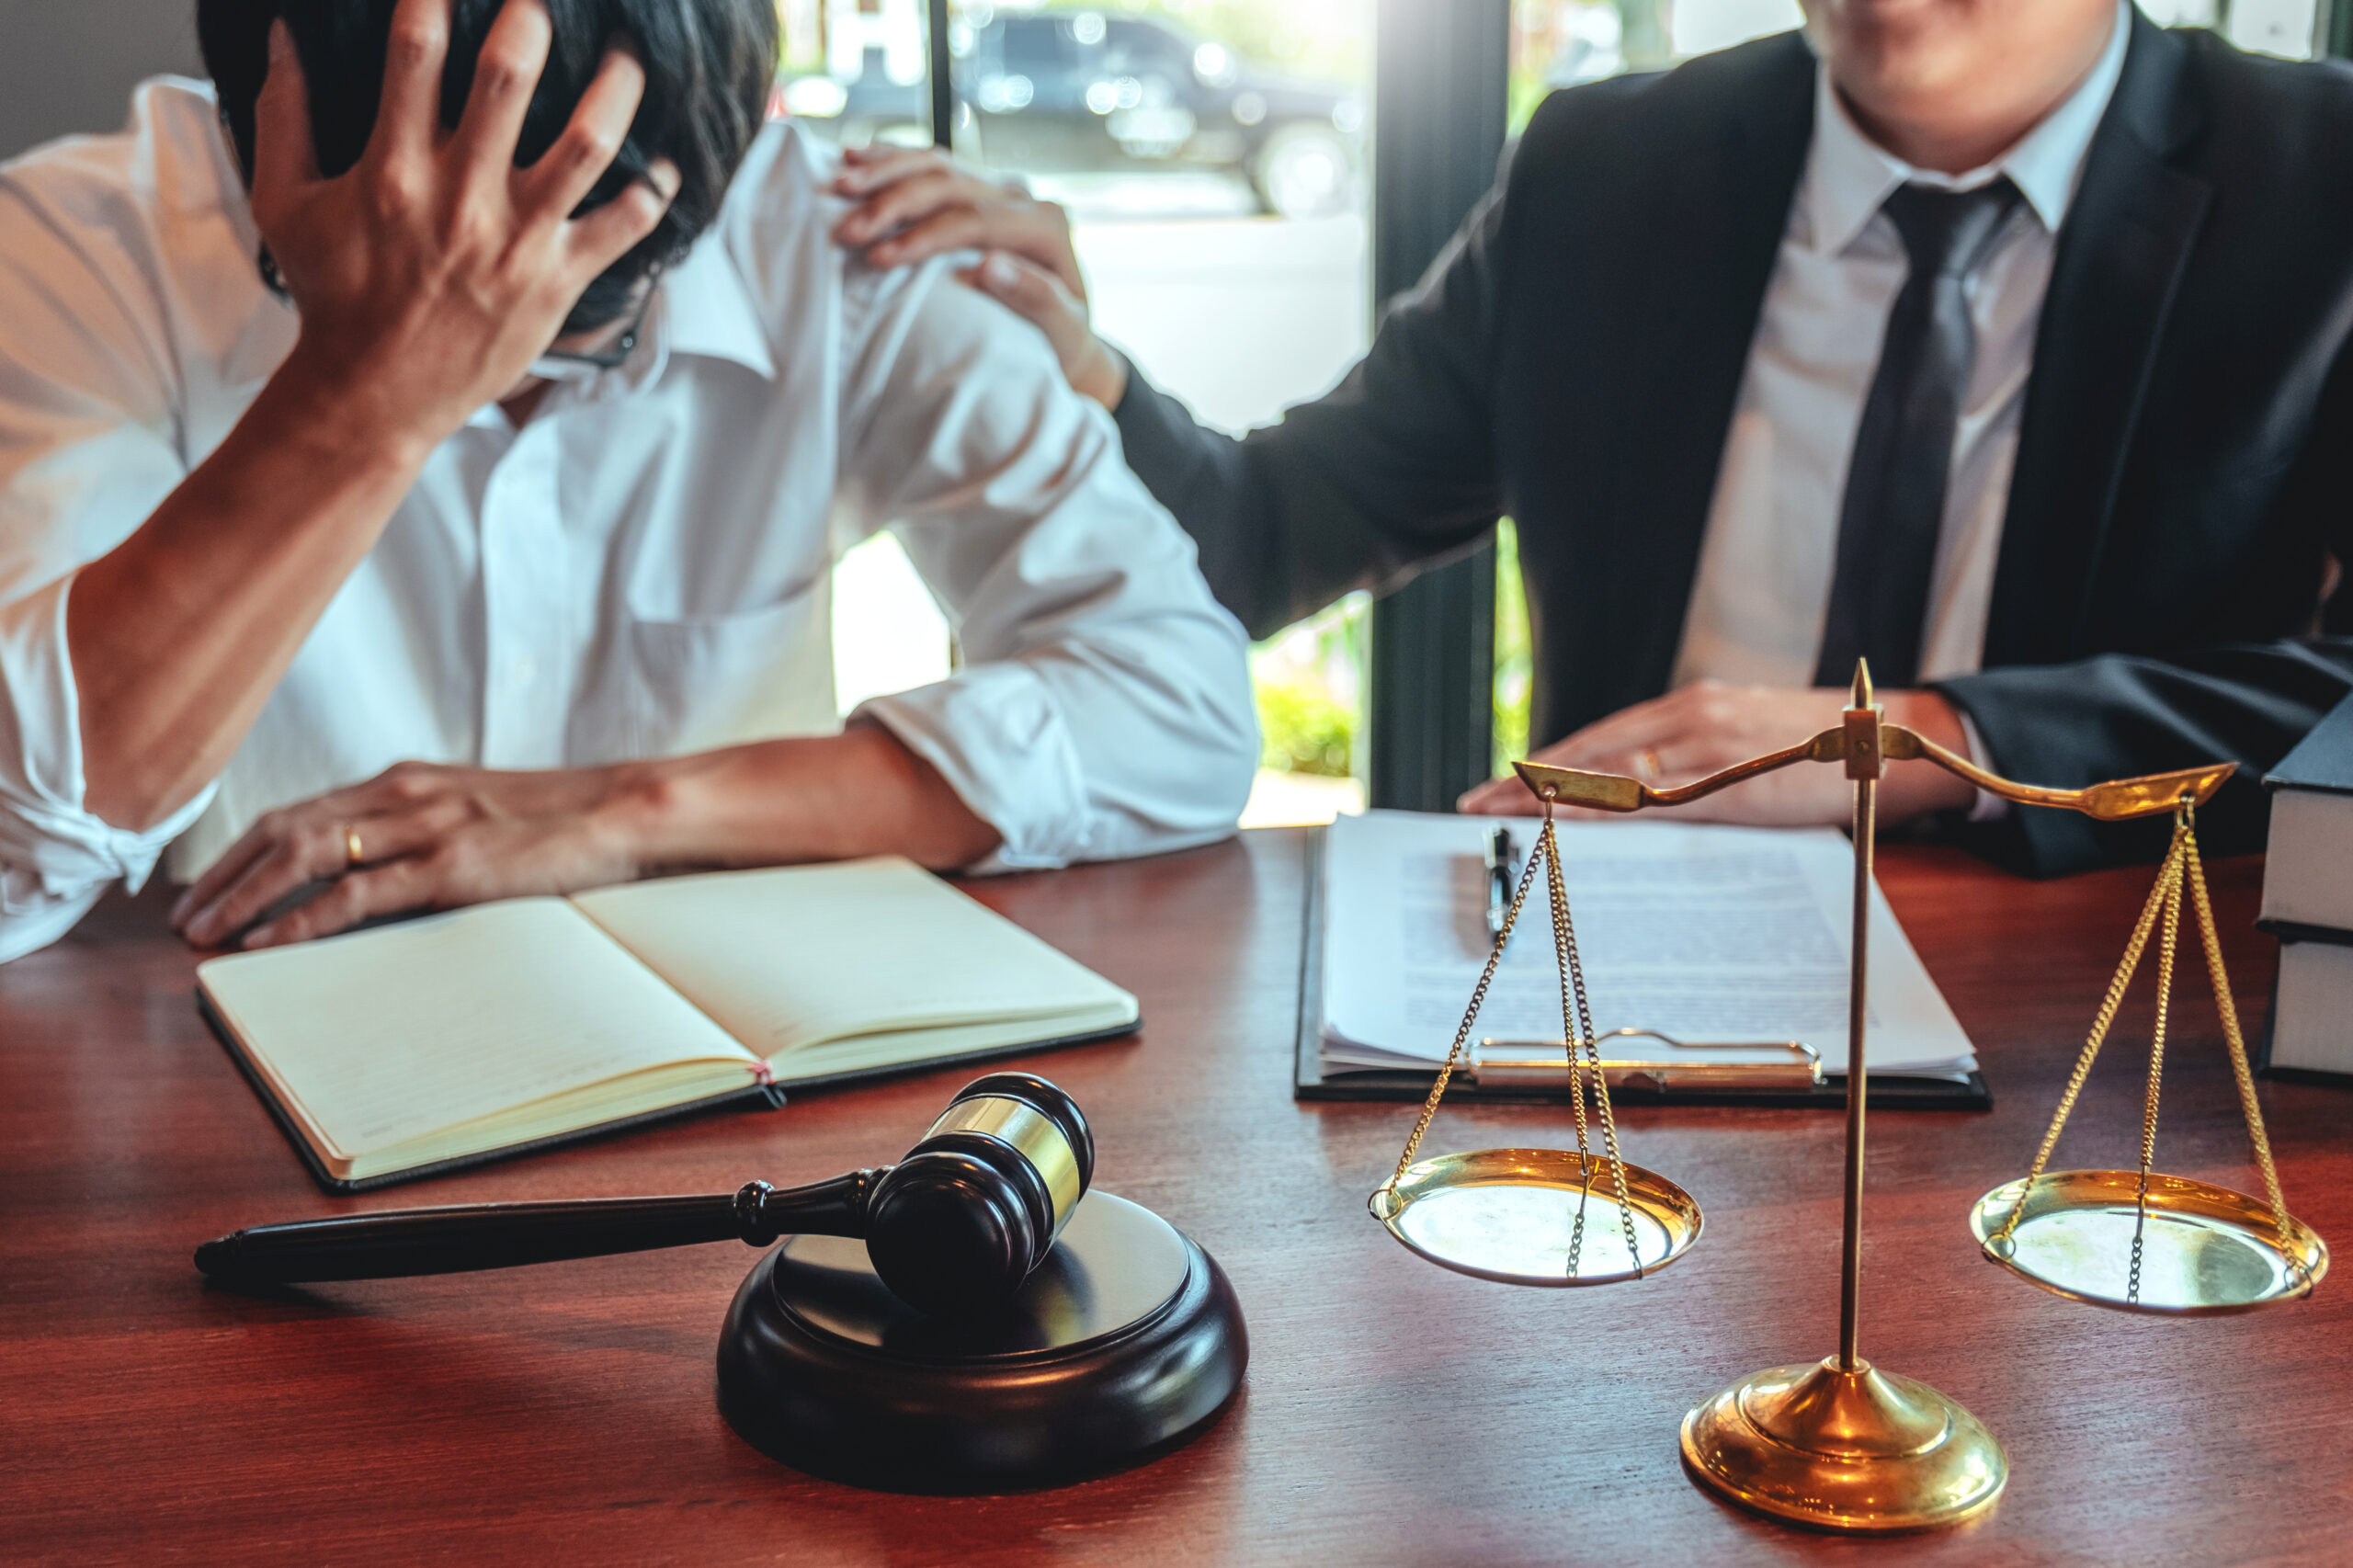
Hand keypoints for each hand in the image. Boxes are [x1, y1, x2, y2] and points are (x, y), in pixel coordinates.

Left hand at [171, 761, 652, 949]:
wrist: (626, 809)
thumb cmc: (565, 819)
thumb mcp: (480, 812)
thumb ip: (429, 828)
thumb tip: (387, 866)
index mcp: (408, 781)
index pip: (303, 810)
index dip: (245, 848)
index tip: (211, 883)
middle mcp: (403, 794)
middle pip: (284, 827)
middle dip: (224, 874)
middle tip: (183, 916)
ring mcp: (425, 827)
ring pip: (304, 855)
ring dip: (244, 896)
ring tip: (205, 933)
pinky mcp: (450, 866)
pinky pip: (355, 893)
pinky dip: (300, 918)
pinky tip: (267, 940)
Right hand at [251, 0, 678, 453]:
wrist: (375, 393)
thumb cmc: (333, 295)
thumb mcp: (285, 204)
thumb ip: (283, 115)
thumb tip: (283, 34)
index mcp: (392, 170)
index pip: (415, 55)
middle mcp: (460, 198)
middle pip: (509, 80)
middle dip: (530, 21)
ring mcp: (516, 240)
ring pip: (585, 144)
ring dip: (614, 91)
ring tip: (626, 57)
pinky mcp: (557, 281)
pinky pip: (625, 227)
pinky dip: (655, 190)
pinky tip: (666, 161)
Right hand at [830, 146, 1125, 407]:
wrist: (1066, 333)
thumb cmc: (1063, 342)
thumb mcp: (1063, 331)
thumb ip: (1036, 298)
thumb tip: (990, 266)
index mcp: (1047, 227)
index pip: (977, 221)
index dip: (926, 237)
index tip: (881, 259)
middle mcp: (1024, 197)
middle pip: (950, 186)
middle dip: (893, 205)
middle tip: (848, 230)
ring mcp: (999, 188)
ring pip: (936, 164)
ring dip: (884, 173)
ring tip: (840, 185)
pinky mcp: (978, 188)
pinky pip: (931, 163)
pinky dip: (892, 159)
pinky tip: (856, 156)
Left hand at [1458, 682, 1979, 826]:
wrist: (1888, 742)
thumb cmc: (1815, 751)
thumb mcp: (1742, 745)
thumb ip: (1690, 762)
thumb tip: (1639, 793)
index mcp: (1690, 708)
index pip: (1600, 735)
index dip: (1546, 760)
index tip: (1499, 781)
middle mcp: (1691, 717)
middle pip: (1592, 750)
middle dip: (1528, 777)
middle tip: (1474, 802)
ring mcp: (1709, 747)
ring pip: (1613, 770)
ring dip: (1551, 793)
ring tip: (1502, 812)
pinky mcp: (1733, 781)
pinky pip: (1656, 797)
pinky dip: (1607, 806)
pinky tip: (1570, 819)